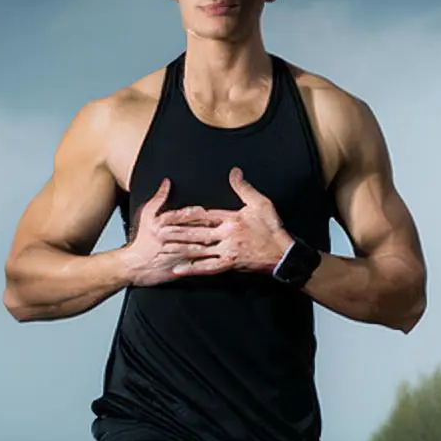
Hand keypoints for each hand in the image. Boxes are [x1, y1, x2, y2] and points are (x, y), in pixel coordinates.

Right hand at [115, 178, 227, 286]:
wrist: (134, 266)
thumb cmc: (143, 240)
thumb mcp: (146, 216)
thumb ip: (158, 199)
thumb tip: (167, 182)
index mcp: (161, 223)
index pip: (183, 215)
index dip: (199, 214)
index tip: (213, 213)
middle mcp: (166, 237)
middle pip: (192, 231)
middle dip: (211, 228)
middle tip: (229, 226)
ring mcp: (171, 253)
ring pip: (194, 247)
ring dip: (211, 244)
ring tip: (227, 241)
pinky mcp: (176, 266)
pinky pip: (193, 263)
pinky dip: (206, 260)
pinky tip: (217, 258)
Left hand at [165, 167, 293, 276]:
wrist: (283, 254)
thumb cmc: (272, 228)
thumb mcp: (260, 203)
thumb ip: (244, 188)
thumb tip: (234, 171)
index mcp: (232, 219)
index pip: (204, 215)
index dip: (185, 214)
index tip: (169, 214)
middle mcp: (227, 236)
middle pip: (197, 232)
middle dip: (176, 232)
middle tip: (157, 231)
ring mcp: (227, 252)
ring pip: (199, 250)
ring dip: (180, 249)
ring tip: (162, 248)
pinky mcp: (229, 265)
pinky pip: (207, 268)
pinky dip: (192, 269)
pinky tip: (177, 269)